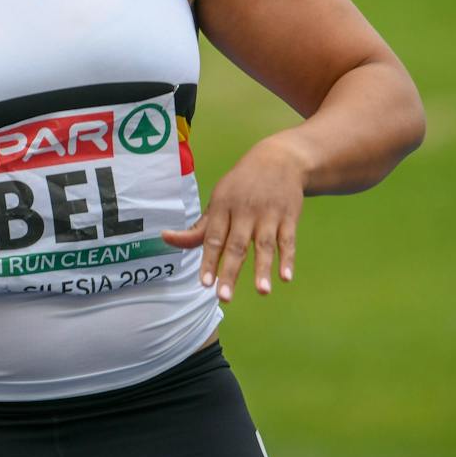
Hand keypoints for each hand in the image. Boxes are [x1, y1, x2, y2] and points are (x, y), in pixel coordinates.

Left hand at [161, 136, 305, 301]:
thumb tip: (166, 238)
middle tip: (224, 297)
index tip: (204, 283)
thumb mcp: (218, 201)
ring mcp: (269, 214)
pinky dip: (288, 259)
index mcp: (223, 206)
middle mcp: (245, 211)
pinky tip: (285, 278)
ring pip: (265, 245)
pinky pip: (288, 240)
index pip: (213, 238)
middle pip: (237, 245)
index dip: (208, 260)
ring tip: (261, 292)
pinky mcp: (289, 216)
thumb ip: (198, 228)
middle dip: (230, 272)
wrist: (279, 159)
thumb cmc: (241, 186)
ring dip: (263, 269)